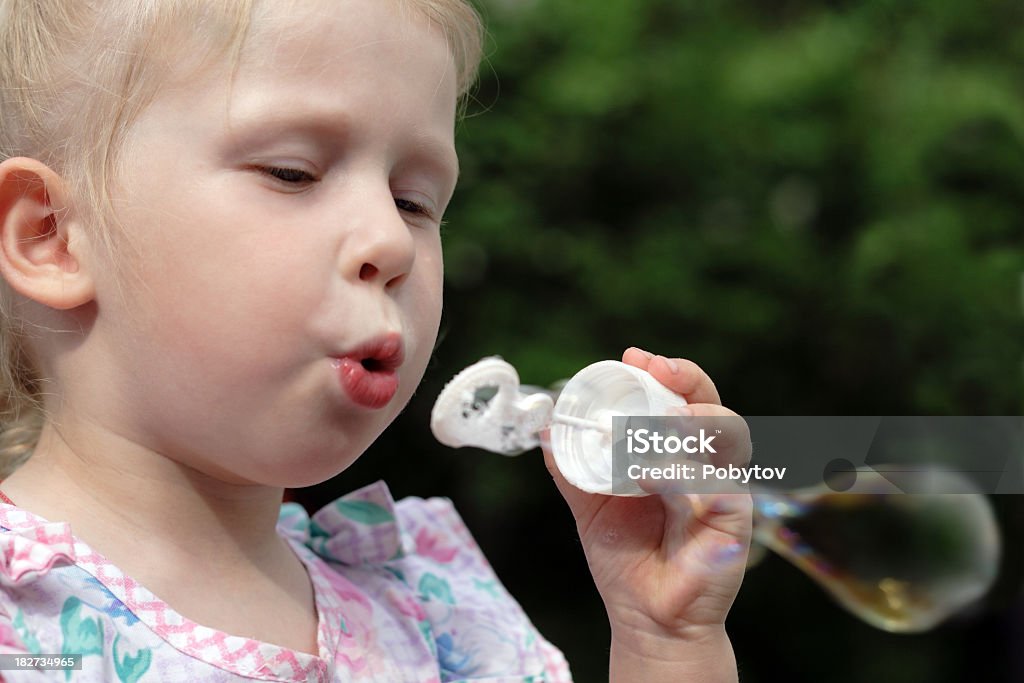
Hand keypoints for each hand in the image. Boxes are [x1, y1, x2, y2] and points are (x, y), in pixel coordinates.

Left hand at [542, 348, 752, 680]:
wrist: (645, 617)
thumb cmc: (625, 557)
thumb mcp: (589, 502)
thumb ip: (571, 465)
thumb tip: (544, 426)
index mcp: (676, 451)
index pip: (681, 398)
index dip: (664, 373)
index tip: (634, 358)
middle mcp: (706, 463)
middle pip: (712, 404)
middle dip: (687, 379)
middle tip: (656, 369)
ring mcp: (724, 489)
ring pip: (726, 436)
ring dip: (693, 420)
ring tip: (661, 419)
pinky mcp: (734, 520)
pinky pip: (720, 487)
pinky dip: (687, 475)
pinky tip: (653, 476)